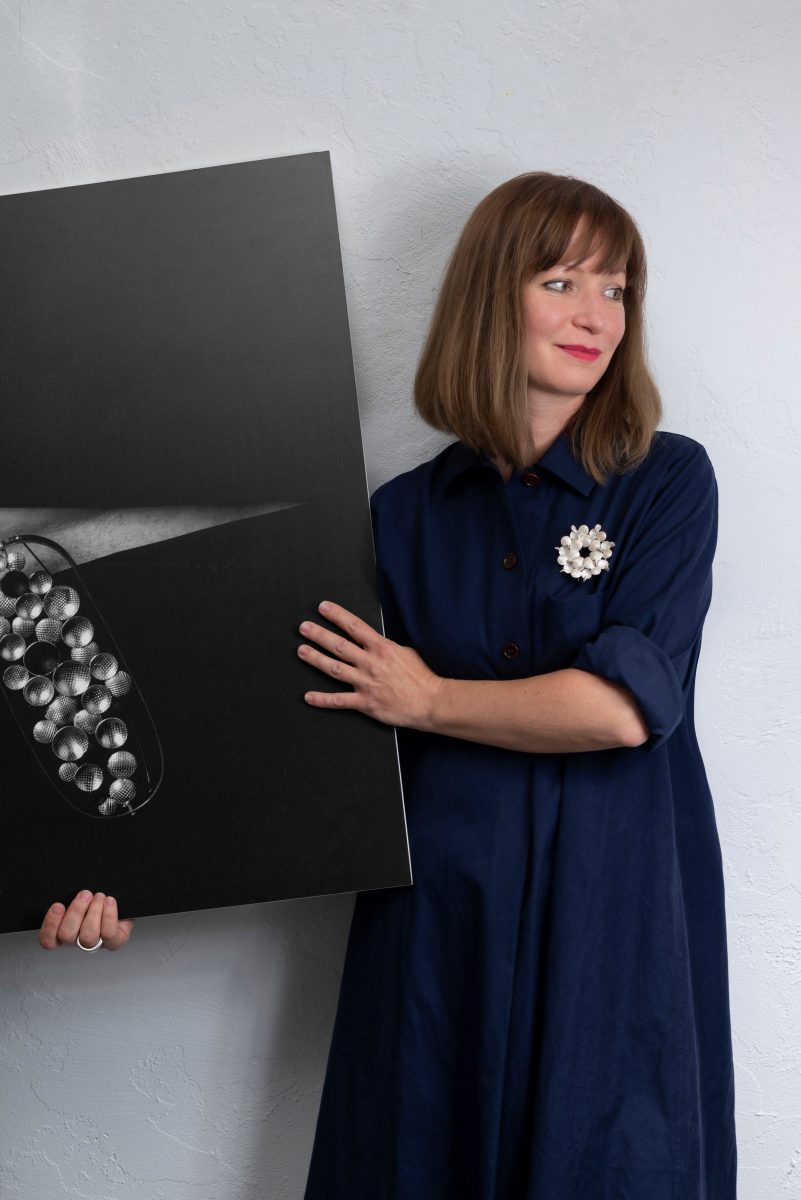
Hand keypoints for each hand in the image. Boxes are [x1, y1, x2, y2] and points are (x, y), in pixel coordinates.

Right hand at [39, 890, 134, 951]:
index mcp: (64, 933)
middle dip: (76, 911)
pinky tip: (109, 901)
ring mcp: (96, 944)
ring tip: (99, 897)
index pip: (48, 940)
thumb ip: (67, 897)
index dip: (51, 924)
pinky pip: (109, 934)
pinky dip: (109, 915)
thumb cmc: (96, 899)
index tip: (58, 905)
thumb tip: (63, 890)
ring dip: (93, 912)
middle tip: (85, 895)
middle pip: (66, 935)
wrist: (122, 902)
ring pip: (88, 936)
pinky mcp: (114, 942)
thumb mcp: (79, 897)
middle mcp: (78, 941)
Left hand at [298, 601, 441, 729]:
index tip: (323, 608)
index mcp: (381, 648)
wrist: (431, 701)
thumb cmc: (421, 677)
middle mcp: (371, 663)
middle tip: (304, 628)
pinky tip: (308, 696)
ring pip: (335, 668)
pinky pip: (339, 701)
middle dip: (319, 635)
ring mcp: (366, 683)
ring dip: (316, 659)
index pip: (354, 626)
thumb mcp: (405, 652)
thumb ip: (385, 647)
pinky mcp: (365, 703)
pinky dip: (322, 699)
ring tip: (301, 651)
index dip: (336, 615)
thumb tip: (373, 642)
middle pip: (339, 645)